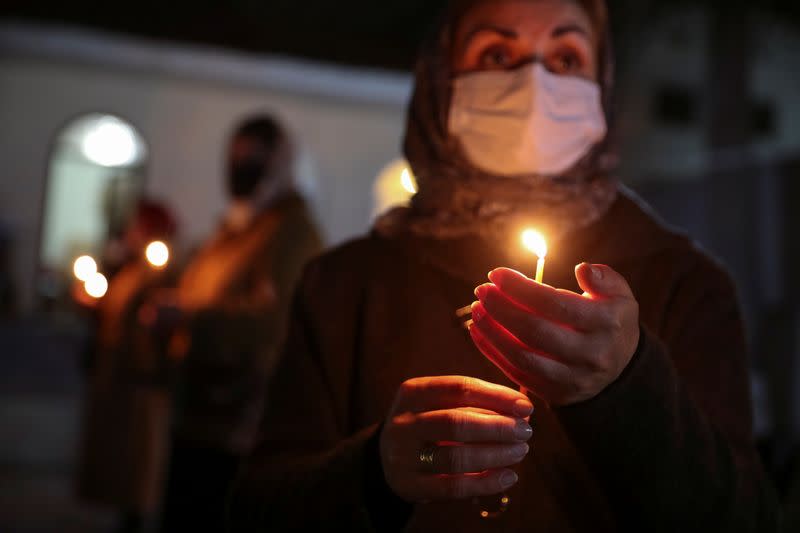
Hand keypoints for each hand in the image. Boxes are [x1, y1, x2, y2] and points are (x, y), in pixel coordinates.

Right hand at [379, 376, 532, 502]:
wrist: (387, 458)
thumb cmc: (428, 425)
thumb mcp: (439, 405)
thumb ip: (475, 403)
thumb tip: (522, 409)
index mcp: (413, 392)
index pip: (459, 388)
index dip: (496, 396)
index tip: (525, 407)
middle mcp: (403, 422)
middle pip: (456, 422)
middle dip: (498, 427)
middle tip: (526, 431)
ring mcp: (402, 455)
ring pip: (455, 457)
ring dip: (495, 454)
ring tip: (520, 451)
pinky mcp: (409, 485)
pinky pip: (453, 487)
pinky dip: (485, 483)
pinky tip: (508, 476)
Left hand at [470, 263, 639, 406]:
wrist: (620, 371)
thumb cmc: (610, 322)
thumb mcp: (620, 297)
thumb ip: (605, 279)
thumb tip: (582, 268)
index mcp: (607, 324)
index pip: (556, 304)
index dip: (521, 288)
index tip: (496, 273)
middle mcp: (590, 354)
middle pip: (535, 331)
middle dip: (501, 308)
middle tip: (482, 290)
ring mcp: (571, 378)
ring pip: (522, 355)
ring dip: (492, 330)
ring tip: (477, 308)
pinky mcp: (554, 394)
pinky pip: (516, 372)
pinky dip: (492, 351)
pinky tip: (477, 330)